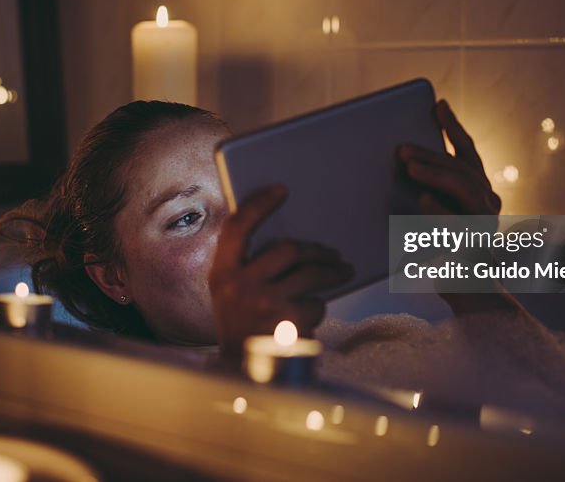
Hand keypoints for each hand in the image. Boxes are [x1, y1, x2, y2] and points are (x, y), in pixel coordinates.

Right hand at [208, 185, 353, 354]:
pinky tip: (313, 314)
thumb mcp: (229, 294)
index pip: (238, 228)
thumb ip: (246, 267)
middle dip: (317, 250)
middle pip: (289, 249)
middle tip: (334, 254)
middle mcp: (239, 286)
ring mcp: (264, 304)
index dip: (259, 205)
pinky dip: (319, 307)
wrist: (242, 375)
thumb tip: (292, 242)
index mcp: (221, 274)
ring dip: (331, 273)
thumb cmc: (241, 327)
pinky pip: (315, 303)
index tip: (281, 189)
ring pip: (309, 275)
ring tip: (343, 272)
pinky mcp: (288, 323)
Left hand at [400, 100, 514, 314]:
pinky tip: (422, 199)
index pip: (468, 153)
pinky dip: (441, 211)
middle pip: (462, 169)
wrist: (466, 293)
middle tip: (402, 148)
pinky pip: (459, 224)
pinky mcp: (476, 248)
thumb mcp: (434, 212)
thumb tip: (403, 158)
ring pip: (465, 189)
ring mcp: (485, 226)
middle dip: (431, 154)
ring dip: (435, 174)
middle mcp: (489, 205)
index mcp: (481, 191)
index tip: (437, 105)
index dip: (453, 128)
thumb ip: (430, 188)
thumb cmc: (442, 251)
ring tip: (409, 166)